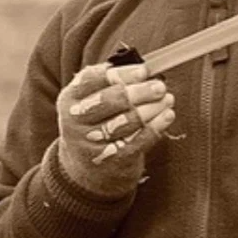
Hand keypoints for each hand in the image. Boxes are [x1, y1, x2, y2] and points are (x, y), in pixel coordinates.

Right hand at [56, 62, 175, 196]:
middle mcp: (75, 120)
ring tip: (168, 99)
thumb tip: (147, 69)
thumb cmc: (97, 122)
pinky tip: (167, 115)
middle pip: (111, 100)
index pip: (93, 79)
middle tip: (160, 87)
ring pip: (126, 121)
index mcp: (70, 98)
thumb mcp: (92, 100)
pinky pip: (137, 141)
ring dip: (151, 108)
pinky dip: (155, 127)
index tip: (145, 71)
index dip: (122, 74)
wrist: (87, 168)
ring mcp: (91, 142)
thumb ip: (113, 82)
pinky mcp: (110, 161)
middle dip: (140, 92)